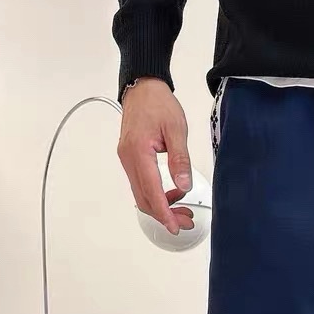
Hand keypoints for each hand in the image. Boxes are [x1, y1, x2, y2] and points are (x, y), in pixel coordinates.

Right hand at [117, 79, 195, 235]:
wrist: (143, 87)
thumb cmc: (157, 103)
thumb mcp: (176, 129)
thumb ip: (180, 159)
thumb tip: (183, 185)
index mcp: (138, 152)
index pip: (151, 192)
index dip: (164, 213)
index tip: (175, 226)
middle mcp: (128, 159)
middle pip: (144, 199)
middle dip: (165, 215)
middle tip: (185, 221)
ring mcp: (127, 160)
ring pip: (142, 194)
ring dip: (161, 206)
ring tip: (183, 209)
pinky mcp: (130, 159)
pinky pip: (141, 184)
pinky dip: (157, 193)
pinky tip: (174, 192)